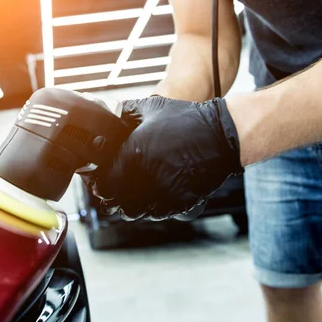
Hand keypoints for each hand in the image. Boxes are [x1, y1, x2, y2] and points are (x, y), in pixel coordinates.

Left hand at [89, 95, 242, 219]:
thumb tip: (104, 116)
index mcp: (132, 155)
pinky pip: (155, 214)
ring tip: (132, 193)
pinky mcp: (178, 204)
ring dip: (128, 204)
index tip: (100, 178)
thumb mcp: (150, 108)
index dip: (98, 181)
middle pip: (114, 201)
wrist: (222, 135)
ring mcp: (162, 193)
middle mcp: (144, 178)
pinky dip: (150, 208)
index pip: (102, 182)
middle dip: (111, 195)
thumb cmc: (187, 120)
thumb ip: (122, 113)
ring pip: (133, 211)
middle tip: (113, 187)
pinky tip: (152, 196)